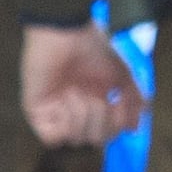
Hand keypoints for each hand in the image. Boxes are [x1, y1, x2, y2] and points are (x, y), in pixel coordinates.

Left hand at [19, 23, 148, 149]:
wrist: (66, 32)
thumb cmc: (92, 47)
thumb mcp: (122, 76)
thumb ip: (133, 102)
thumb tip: (134, 128)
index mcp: (95, 102)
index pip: (108, 132)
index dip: (117, 125)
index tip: (120, 104)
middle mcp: (76, 110)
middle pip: (95, 140)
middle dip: (102, 121)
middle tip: (100, 100)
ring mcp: (56, 112)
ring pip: (76, 139)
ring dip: (83, 116)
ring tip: (78, 92)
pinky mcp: (37, 112)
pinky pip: (53, 137)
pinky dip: (65, 122)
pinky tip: (67, 100)